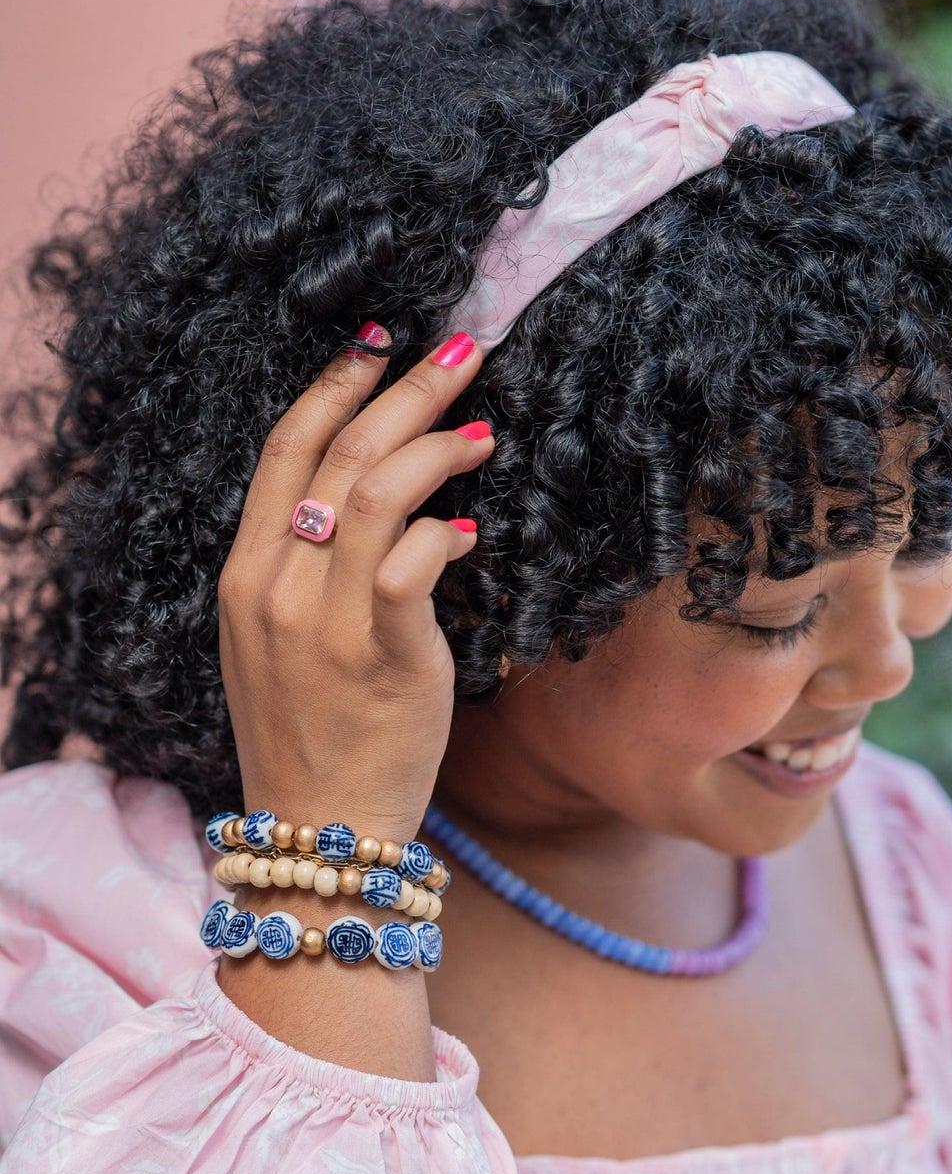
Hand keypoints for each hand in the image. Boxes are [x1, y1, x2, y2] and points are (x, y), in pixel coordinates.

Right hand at [216, 328, 491, 838]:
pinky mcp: (382, 652)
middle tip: (462, 351)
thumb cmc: (312, 728)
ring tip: (483, 431)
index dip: (335, 385)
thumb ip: (312, 564)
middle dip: (406, 389)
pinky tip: (474, 528)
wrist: (318, 829)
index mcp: (245, 572)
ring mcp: (324, 619)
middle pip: (341, 453)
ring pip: (378, 491)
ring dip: (438, 444)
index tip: (379, 345)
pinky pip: (413, 559)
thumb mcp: (279, 637)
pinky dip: (447, 529)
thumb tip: (391, 499)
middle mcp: (275, 586)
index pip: (285, 449)